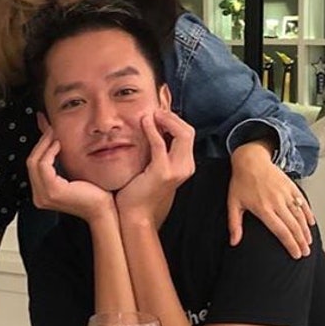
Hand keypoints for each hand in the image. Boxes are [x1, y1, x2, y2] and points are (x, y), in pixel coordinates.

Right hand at [26, 119, 114, 221]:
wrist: (103, 209)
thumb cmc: (92, 193)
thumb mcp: (71, 172)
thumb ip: (59, 160)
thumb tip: (54, 141)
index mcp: (42, 193)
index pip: (33, 166)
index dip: (39, 147)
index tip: (47, 132)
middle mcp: (39, 196)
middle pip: (31, 162)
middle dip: (40, 143)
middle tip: (49, 129)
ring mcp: (44, 195)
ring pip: (34, 162)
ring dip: (44, 145)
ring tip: (54, 135)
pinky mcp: (53, 190)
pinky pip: (44, 165)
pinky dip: (49, 152)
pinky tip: (58, 145)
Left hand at [115, 110, 193, 228]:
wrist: (136, 214)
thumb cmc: (141, 190)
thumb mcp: (155, 166)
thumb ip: (159, 149)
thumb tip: (154, 126)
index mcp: (185, 164)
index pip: (188, 133)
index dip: (174, 120)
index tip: (158, 113)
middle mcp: (186, 166)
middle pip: (188, 131)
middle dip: (172, 117)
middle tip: (155, 111)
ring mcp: (176, 170)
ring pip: (182, 134)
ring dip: (166, 120)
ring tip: (151, 114)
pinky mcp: (162, 172)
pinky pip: (160, 144)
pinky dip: (152, 129)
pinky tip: (144, 121)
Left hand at [227, 140, 313, 257]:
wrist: (250, 159)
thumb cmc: (241, 182)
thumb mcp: (233, 203)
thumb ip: (234, 224)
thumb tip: (233, 242)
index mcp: (263, 208)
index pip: (280, 231)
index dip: (290, 244)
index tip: (295, 254)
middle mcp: (277, 202)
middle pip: (293, 226)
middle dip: (301, 241)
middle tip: (305, 252)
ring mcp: (285, 193)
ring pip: (300, 215)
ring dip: (305, 230)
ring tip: (309, 242)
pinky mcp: (290, 186)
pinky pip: (302, 202)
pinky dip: (308, 213)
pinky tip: (311, 223)